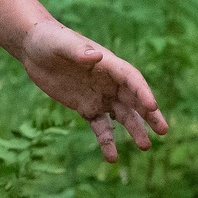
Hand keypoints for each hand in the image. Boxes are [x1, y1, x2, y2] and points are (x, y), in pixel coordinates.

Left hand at [17, 18, 168, 162]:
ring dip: (134, 130)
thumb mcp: (61, 43)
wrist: (34, 49)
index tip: (152, 106)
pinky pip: (100, 127)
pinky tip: (112, 158)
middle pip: (134, 99)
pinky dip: (106, 141)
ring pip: (122, 116)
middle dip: (150, 115)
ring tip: (145, 146)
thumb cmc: (50, 39)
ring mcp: (99, 96)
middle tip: (163, 130)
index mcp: (108, 64)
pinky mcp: (86, 108)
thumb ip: (79, 51)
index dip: (143, 92)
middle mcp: (109, 82)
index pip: (131, 79)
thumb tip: (96, 57)